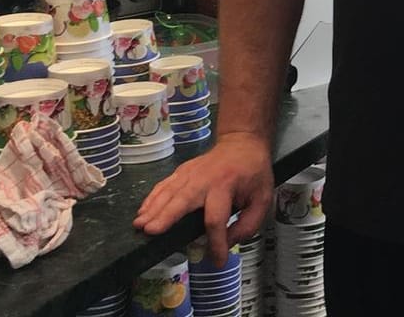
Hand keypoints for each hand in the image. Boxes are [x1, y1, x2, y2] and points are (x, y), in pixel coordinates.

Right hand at [133, 131, 274, 260]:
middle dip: (166, 217)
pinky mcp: (181, 171)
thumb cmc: (253, 172)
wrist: (242, 142)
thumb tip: (227, 243)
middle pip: (183, 200)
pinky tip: (142, 211)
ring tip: (139, 225)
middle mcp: (204, 179)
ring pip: (168, 192)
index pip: (216, 218)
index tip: (217, 261)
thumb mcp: (263, 198)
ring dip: (153, 209)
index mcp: (226, 186)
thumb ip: (248, 224)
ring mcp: (190, 173)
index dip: (216, 242)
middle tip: (151, 232)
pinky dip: (151, 198)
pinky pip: (164, 185)